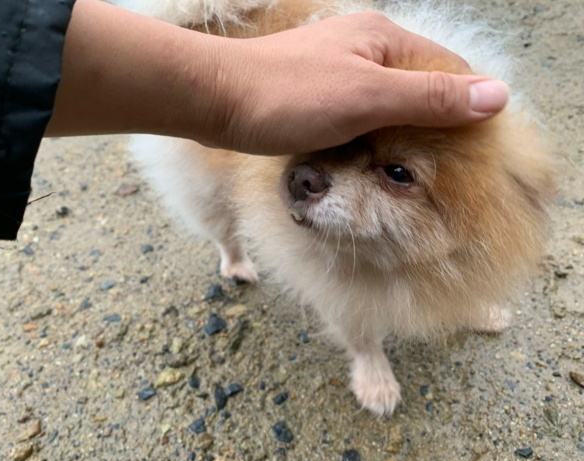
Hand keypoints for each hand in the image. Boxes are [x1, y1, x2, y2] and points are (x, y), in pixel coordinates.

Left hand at [46, 2, 507, 155]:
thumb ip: (428, 98)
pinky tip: (368, 160)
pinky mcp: (315, 94)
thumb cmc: (286, 97)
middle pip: (417, 87)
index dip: (467, 107)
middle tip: (440, 171)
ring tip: (407, 172)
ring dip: (399, 135)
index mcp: (383, 38)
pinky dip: (369, 137)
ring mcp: (337, 70)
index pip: (447, 70)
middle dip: (432, 126)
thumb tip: (496, 95)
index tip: (475, 151)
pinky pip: (357, 115)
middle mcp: (364, 48)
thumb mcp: (365, 98)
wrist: (214, 101)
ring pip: (386, 104)